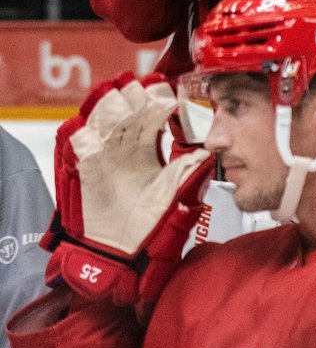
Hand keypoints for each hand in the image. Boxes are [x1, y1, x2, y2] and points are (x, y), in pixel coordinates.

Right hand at [42, 74, 212, 316]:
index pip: (152, 111)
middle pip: (124, 107)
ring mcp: (98, 153)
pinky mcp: (77, 170)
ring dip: (107, 108)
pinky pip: (73, 148)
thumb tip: (209, 153)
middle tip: (145, 88)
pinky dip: (80, 139)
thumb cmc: (148, 228)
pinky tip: (89, 133)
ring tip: (119, 98)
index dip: (159, 97)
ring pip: (97, 118)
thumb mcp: (175, 197)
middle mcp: (121, 144)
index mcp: (146, 145)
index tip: (170, 91)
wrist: (120, 258)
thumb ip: (189, 174)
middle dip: (134, 95)